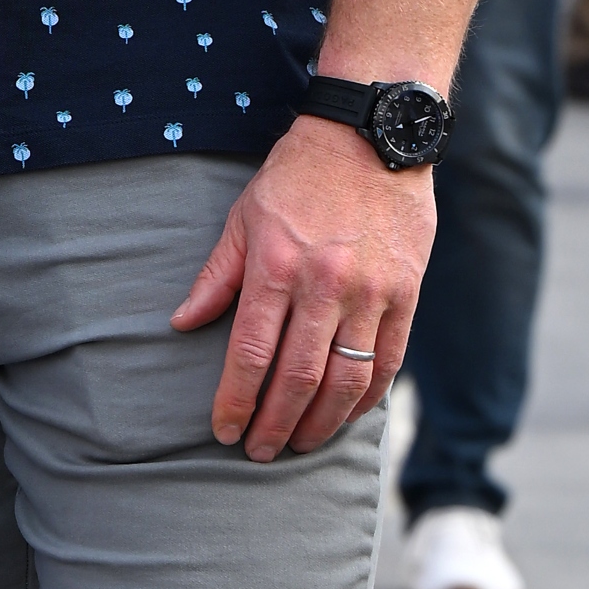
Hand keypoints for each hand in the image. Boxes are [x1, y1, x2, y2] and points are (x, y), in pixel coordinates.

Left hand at [171, 116, 435, 459]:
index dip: (236, 400)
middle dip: (274, 423)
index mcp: (276, 266)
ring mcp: (372, 291)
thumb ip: (216, 276)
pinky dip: (368, 396)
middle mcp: (325, 284)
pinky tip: (348, 417)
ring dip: (321, 422)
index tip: (224, 430)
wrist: (372, 137)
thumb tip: (181, 323)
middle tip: (258, 452)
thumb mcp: (244, 217)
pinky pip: (389, 360)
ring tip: (299, 443)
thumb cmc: (297, 177)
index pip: (250, 353)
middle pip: (298, 376)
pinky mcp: (407, 292)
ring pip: (346, 378)